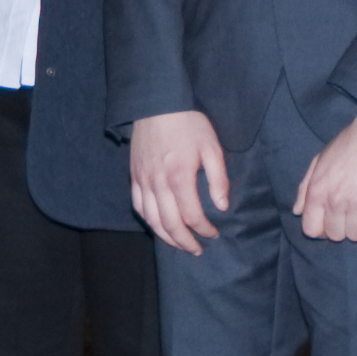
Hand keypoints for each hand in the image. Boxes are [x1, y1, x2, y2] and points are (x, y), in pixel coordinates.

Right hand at [128, 111, 227, 254]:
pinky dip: (148, 221)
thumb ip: (218, 179)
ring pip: (151, 219)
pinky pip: (138, 206)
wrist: (157, 105)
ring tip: (179, 244)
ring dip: (165, 237)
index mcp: (179, 177)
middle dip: (185, 241)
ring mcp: (143, 181)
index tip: (214, 233)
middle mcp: (158, 183)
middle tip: (197, 249)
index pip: (192, 216)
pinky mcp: (134, 176)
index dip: (204, 229)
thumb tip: (222, 206)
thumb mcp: (212, 147)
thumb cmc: (188, 125)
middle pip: (169, 224)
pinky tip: (159, 226)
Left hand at [293, 106, 356, 242]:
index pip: (311, 230)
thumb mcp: (319, 160)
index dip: (320, 230)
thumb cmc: (349, 144)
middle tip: (350, 213)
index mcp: (317, 190)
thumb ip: (305, 187)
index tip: (330, 222)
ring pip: (355, 235)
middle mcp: (334, 199)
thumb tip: (297, 211)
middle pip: (335, 235)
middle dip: (342, 228)